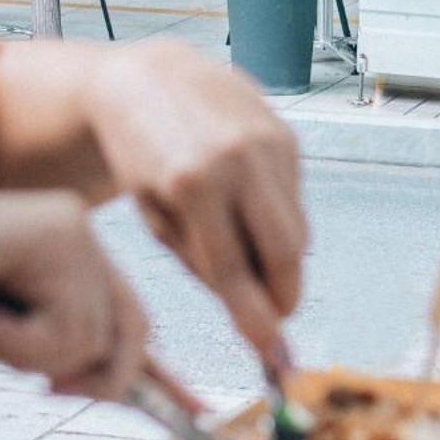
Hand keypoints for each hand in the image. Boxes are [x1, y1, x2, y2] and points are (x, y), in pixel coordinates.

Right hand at [0, 192, 146, 399]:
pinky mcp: (56, 230)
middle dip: (91, 377)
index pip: (132, 320)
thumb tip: (130, 388)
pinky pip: (66, 326)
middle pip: (130, 334)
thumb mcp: (16, 341)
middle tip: (39, 384)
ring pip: (95, 338)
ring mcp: (72, 224)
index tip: (197, 412)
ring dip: (31, 354)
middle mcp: (81, 230)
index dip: (162, 375)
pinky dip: (16, 340)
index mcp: (74, 253)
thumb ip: (70, 355)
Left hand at [85, 41, 306, 370]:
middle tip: (272, 317)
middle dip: (284, 296)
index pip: (236, 274)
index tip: (273, 359)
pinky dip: (278, 217)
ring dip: (281, 257)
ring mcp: (268, 141)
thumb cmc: (141, 154)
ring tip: (245, 253)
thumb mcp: (153, 215)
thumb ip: (202, 262)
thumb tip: (250, 308)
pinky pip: (296, 197)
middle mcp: (238, 159)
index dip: (258, 324)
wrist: (148, 80)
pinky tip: (246, 206)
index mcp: (192, 185)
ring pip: (298, 228)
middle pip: (286, 253)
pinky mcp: (286, 131)